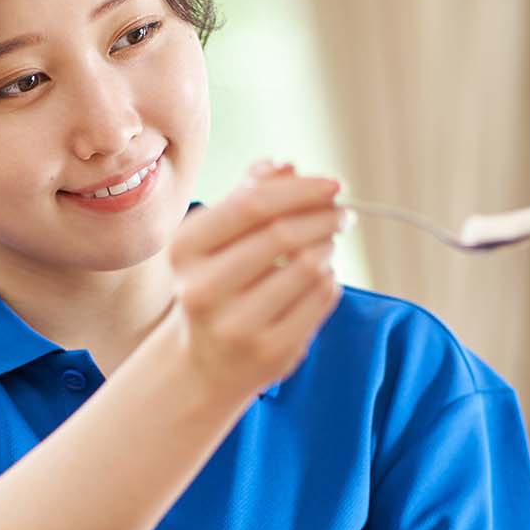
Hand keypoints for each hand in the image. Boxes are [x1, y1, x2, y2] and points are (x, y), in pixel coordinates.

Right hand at [166, 160, 344, 408]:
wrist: (207, 362)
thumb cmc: (218, 282)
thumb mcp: (218, 238)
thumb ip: (249, 195)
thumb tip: (286, 166)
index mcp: (185, 250)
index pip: (252, 204)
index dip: (301, 189)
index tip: (335, 184)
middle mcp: (202, 290)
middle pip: (283, 235)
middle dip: (324, 215)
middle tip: (344, 212)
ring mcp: (236, 326)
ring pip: (308, 266)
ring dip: (328, 245)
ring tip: (328, 242)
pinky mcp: (271, 352)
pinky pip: (321, 298)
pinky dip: (331, 277)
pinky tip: (321, 275)